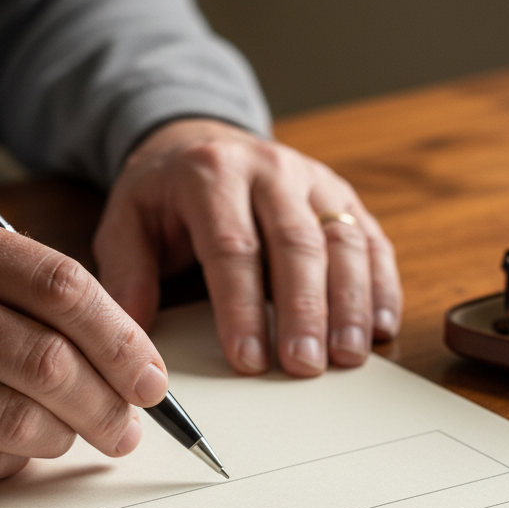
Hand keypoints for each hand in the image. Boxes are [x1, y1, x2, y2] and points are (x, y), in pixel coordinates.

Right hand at [0, 206, 169, 483]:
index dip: (123, 339)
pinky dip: (13, 461)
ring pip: (20, 420)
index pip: (63, 287)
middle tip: (127, 425)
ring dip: (64, 437)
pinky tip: (11, 447)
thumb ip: (21, 288)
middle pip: (50, 361)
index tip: (151, 376)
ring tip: (71, 434)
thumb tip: (118, 354)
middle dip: (108, 403)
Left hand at [93, 119, 401, 376]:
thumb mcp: (127, 220)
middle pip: (297, 245)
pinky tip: (379, 329)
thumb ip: (127, 273)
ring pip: (344, 242)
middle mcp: (271, 170)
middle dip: (305, 311)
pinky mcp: (344, 198)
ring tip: (347, 358)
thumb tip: (134, 335)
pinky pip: (373, 242)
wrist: (203, 142)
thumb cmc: (165, 195)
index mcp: (212, 175)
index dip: (242, 308)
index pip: (232, 246)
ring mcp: (315, 181)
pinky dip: (381, 287)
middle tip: (306, 366)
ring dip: (351, 304)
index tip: (249, 361)